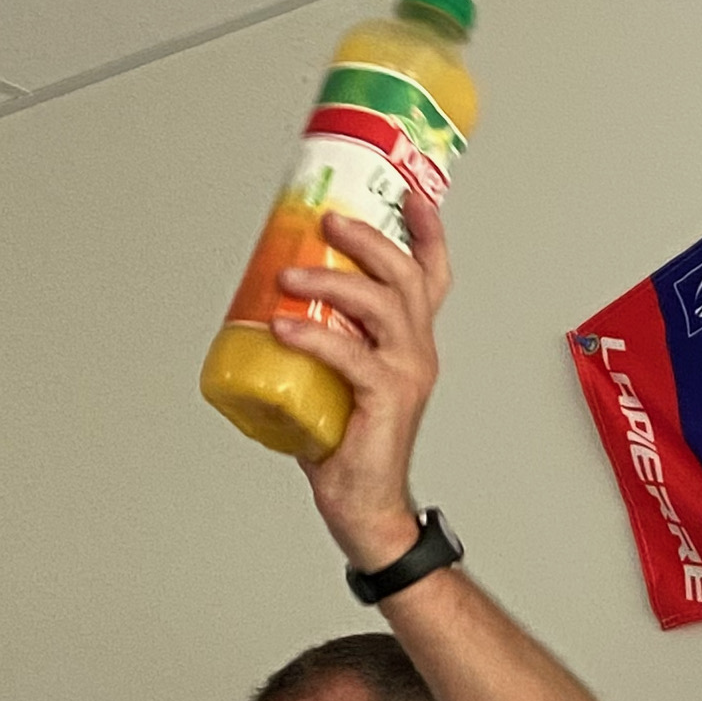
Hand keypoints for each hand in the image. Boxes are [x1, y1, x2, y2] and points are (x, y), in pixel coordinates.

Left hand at [271, 184, 450, 570]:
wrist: (366, 507)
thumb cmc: (350, 448)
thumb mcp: (336, 377)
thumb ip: (320, 339)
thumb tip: (271, 304)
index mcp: (410, 343)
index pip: (430, 275)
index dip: (425, 232)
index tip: (408, 193)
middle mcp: (417, 351)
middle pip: (407, 276)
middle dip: (369, 239)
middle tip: (330, 220)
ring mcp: (406, 373)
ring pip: (383, 306)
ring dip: (334, 281)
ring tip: (290, 273)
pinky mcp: (386, 398)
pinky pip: (351, 354)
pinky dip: (314, 335)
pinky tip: (283, 325)